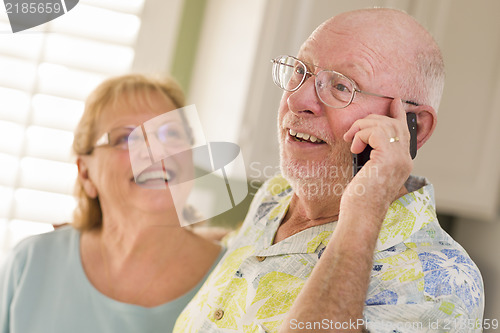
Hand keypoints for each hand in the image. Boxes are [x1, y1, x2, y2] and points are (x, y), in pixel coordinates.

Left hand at [342, 98, 412, 215]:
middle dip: (371, 120)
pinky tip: (354, 146)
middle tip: (352, 131)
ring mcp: (399, 158)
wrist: (360, 216)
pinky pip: (375, 131)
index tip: (393, 102)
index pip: (404, 132)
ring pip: (384, 124)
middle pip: (394, 124)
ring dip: (362, 127)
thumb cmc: (359, 200)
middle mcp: (405, 159)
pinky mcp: (388, 157)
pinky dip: (360, 134)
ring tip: (350, 140)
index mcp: (402, 163)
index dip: (398, 114)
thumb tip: (363, 140)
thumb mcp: (368, 173)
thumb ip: (373, 156)